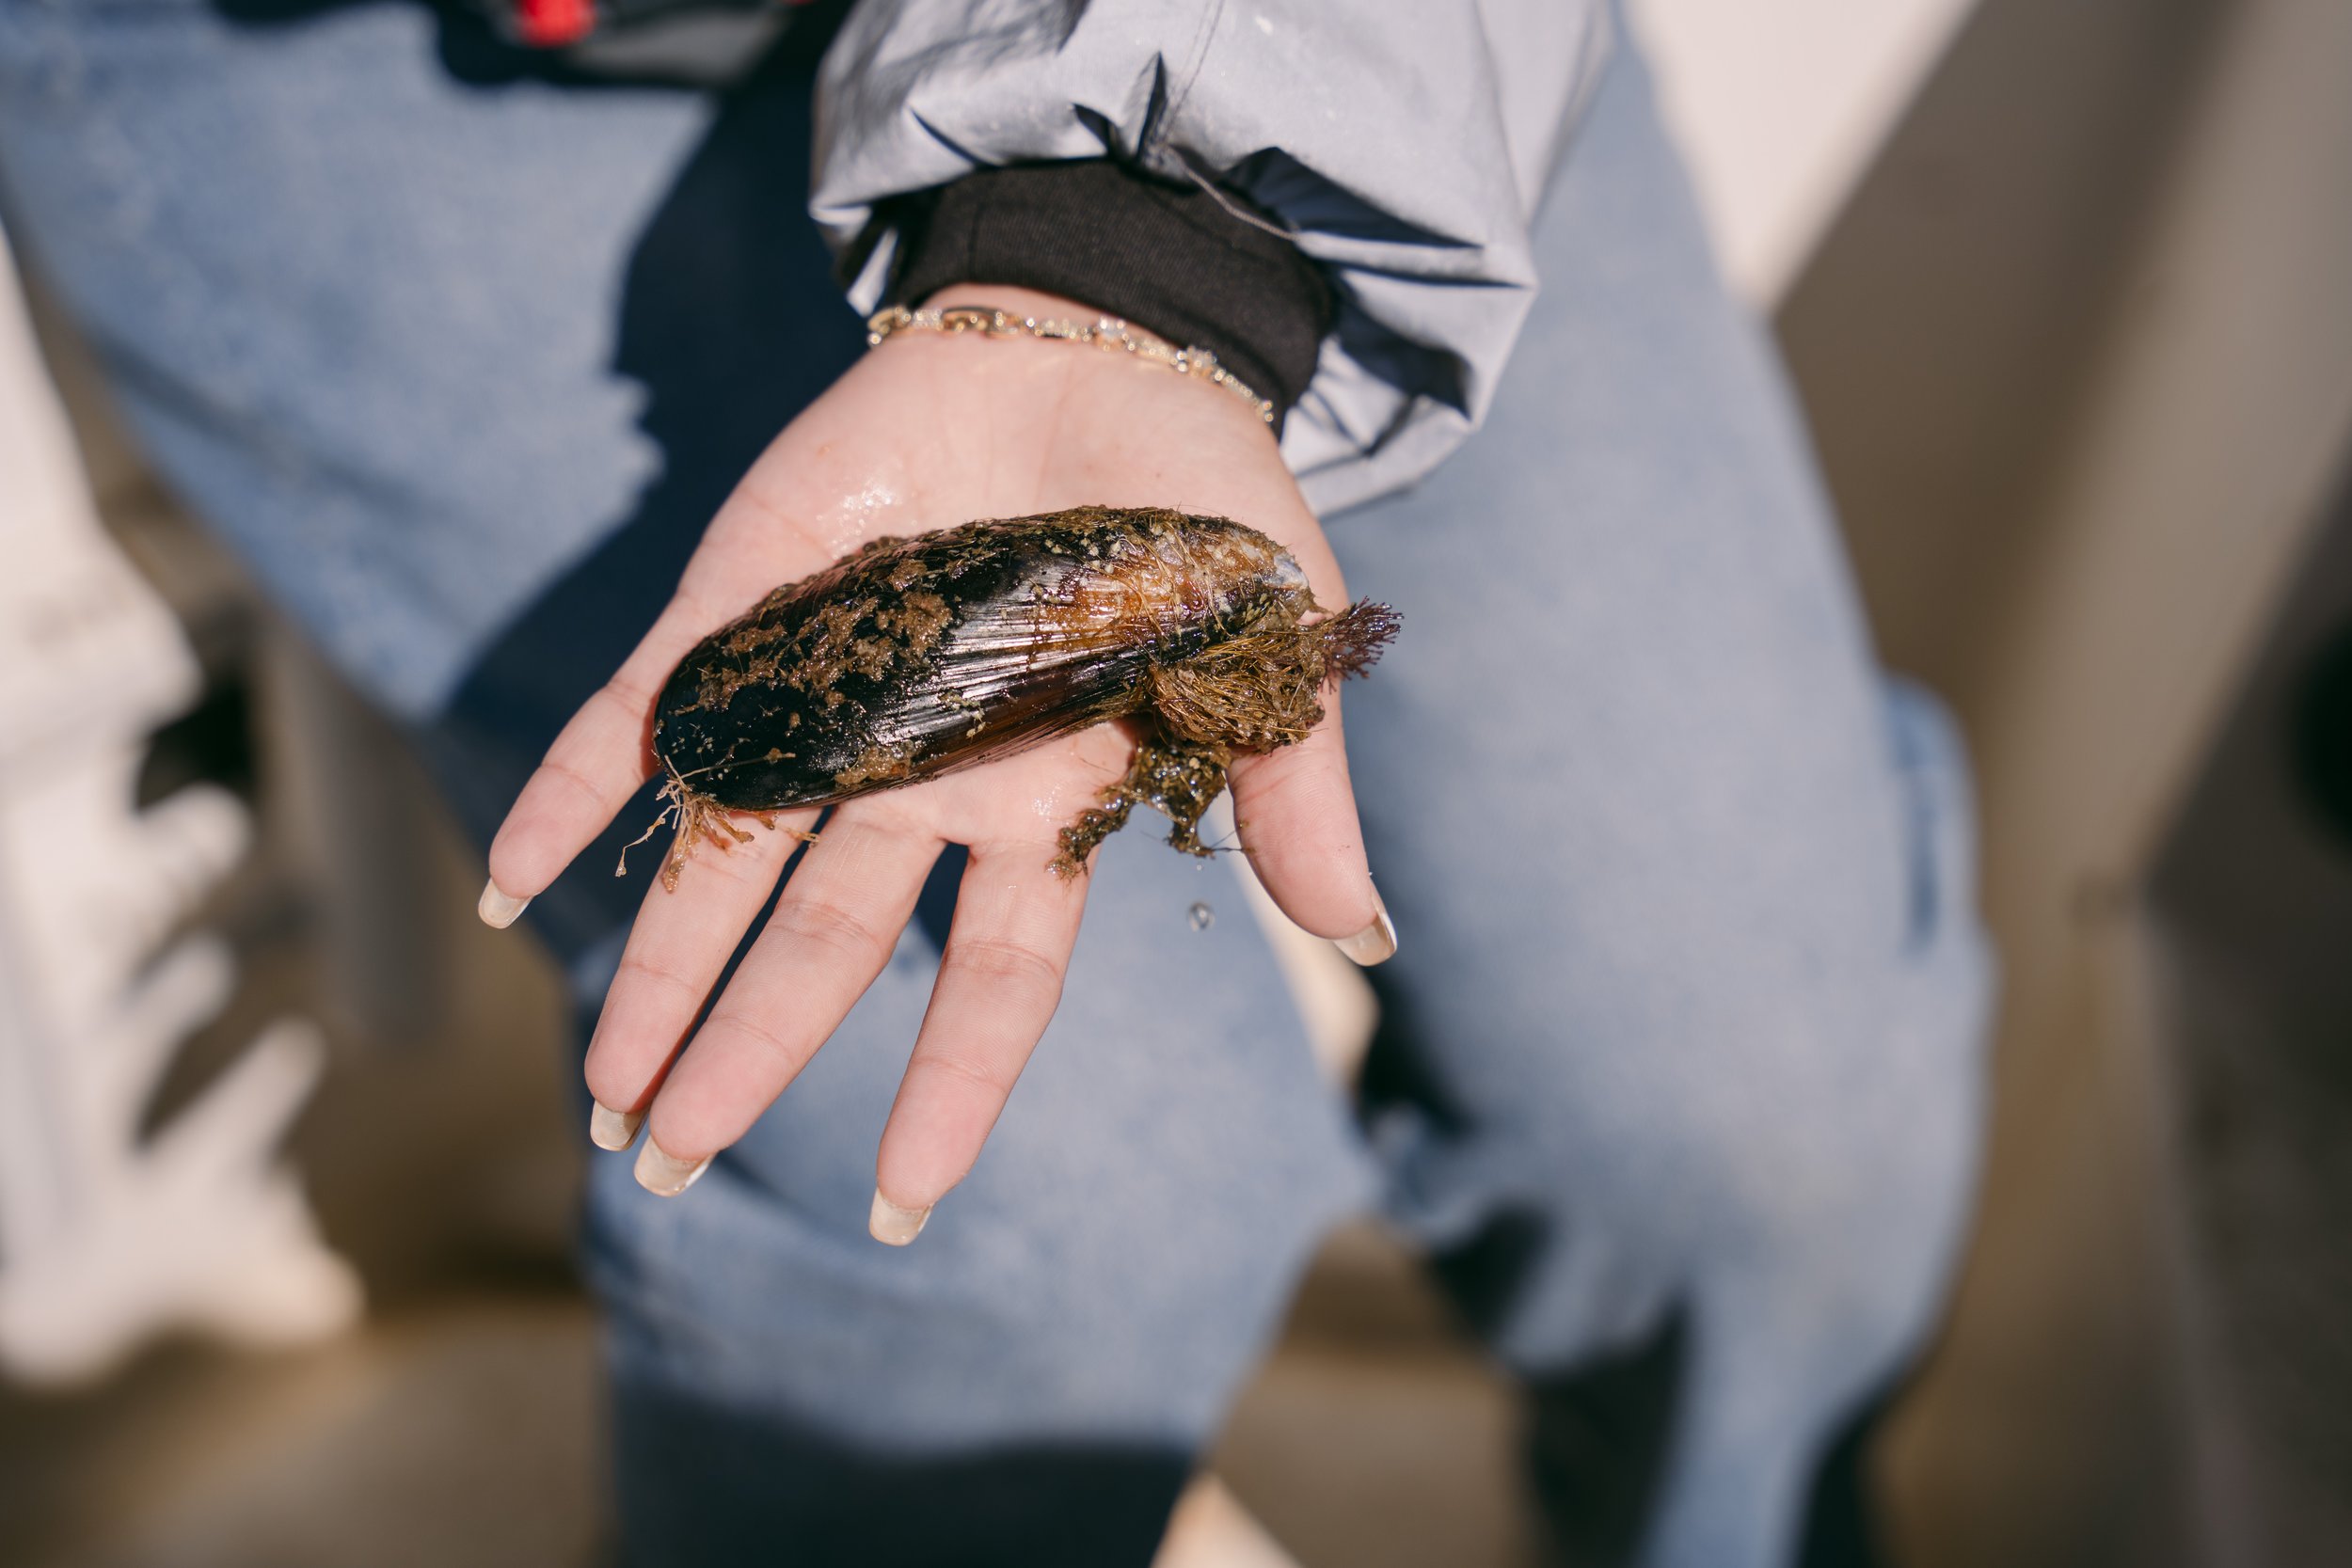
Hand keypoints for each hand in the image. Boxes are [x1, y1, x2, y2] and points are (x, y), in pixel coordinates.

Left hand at [480, 287, 1392, 1237]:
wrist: (1092, 339)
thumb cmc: (1196, 495)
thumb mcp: (1267, 640)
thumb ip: (1293, 782)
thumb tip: (1358, 934)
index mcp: (1042, 803)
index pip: (996, 978)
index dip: (950, 1086)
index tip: (897, 1200)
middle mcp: (920, 779)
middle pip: (825, 945)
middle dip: (748, 1051)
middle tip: (664, 1162)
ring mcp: (824, 700)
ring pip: (725, 859)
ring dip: (655, 967)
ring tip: (596, 1090)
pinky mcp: (743, 611)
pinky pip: (645, 714)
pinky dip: (577, 786)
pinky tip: (508, 874)